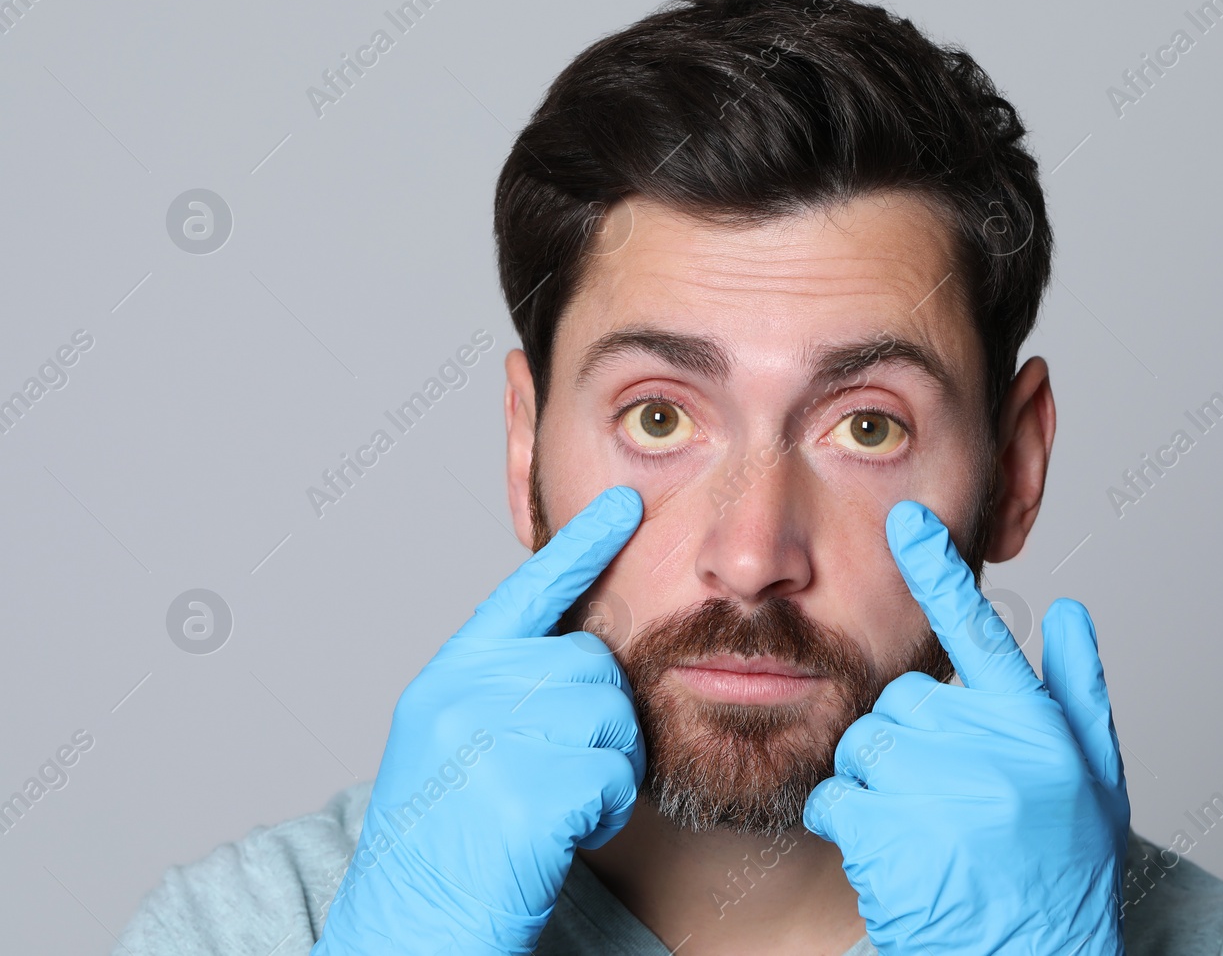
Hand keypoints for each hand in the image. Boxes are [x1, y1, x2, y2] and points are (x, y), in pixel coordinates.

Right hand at [313, 486, 645, 955]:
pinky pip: (616, 775)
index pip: (526, 593)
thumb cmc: (444, 851)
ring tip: (550, 812)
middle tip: (555, 779)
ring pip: (613, 716)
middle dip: (601, 719)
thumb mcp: (457, 747)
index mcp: (448, 678)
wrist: (406, 933)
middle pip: (593, 662)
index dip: (581, 545)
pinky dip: (605, 812)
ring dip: (605, 769)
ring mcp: (492, 738)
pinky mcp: (527, 791)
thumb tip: (585, 659)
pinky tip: (558, 839)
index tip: (623, 502)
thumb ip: (505, 691)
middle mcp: (464, 694)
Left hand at [804, 500, 1129, 955]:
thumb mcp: (1095, 785)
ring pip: (863, 743)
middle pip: (903, 698)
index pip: (981, 633)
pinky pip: (834, 794)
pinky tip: (887, 849)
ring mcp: (933, 792)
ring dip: (876, 780)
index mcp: (1038, 731)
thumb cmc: (1062, 877)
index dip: (941, 572)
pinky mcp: (884, 835)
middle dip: (909, 738)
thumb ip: (1079, 693)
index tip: (909, 520)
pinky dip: (846, 818)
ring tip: (921, 827)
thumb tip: (1069, 613)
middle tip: (941, 791)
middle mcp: (987, 752)